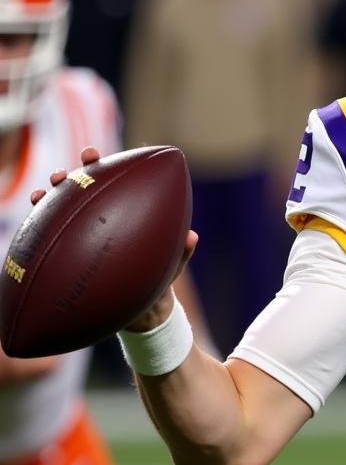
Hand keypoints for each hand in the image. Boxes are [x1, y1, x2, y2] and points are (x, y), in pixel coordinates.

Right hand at [30, 146, 199, 332]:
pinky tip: (35, 208)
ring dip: (55, 189)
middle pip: (91, 186)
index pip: (121, 185)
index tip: (117, 153)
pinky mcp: (66, 249)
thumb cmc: (156, 281)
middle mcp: (103, 218)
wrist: (138, 311)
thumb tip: (191, 237)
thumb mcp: (170, 266)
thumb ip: (180, 252)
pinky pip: (49, 232)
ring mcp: (83, 231)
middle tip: (87, 158)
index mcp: (128, 215)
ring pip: (65, 204)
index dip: (117, 165)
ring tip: (51, 185)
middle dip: (86, 167)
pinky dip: (39, 219)